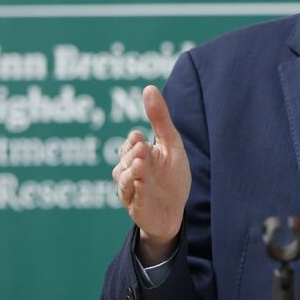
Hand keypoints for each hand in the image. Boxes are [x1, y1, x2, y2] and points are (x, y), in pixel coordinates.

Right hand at [112, 85, 190, 264]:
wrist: (175, 212)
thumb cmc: (172, 177)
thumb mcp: (171, 145)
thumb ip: (160, 119)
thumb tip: (148, 87)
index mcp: (138, 155)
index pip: (130, 144)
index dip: (133, 141)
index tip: (139, 135)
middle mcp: (131, 171)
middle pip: (125, 160)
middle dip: (132, 154)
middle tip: (142, 146)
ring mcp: (131, 190)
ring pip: (124, 179)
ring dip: (131, 171)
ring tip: (141, 164)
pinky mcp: (136, 207)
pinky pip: (133, 198)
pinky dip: (137, 191)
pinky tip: (143, 185)